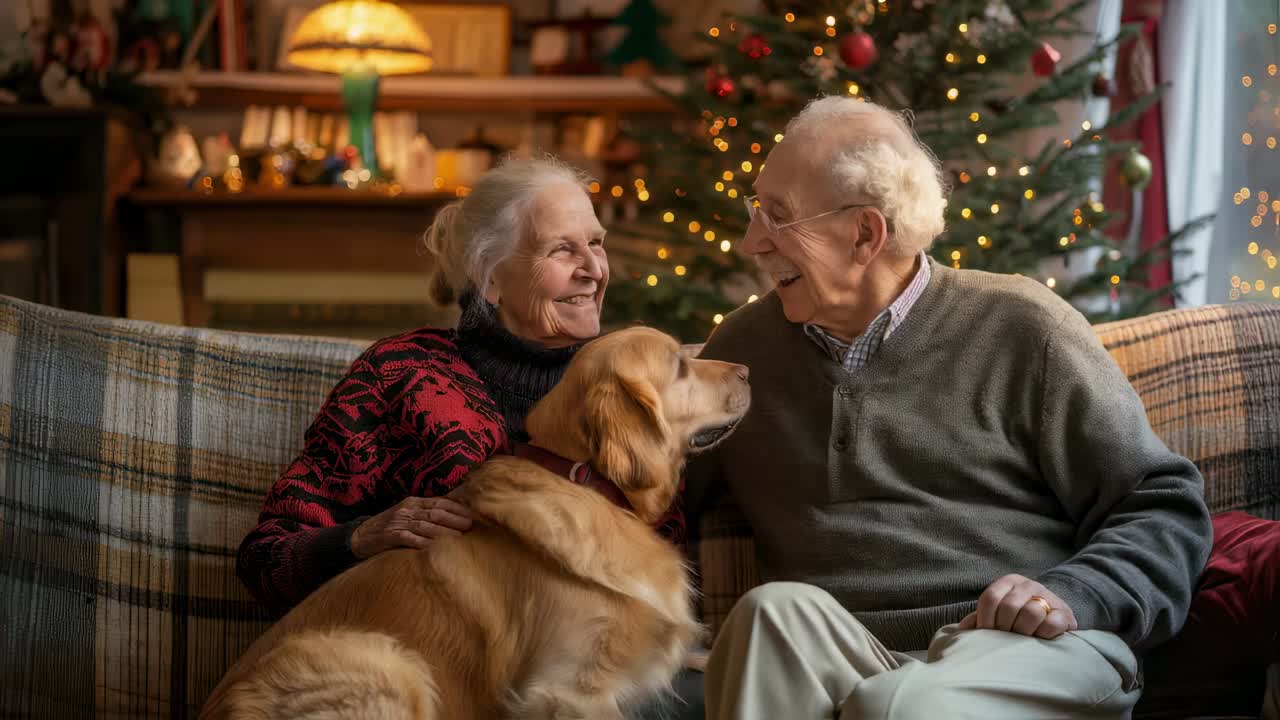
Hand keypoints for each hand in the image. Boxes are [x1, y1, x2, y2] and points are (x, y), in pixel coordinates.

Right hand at [349, 496, 472, 558]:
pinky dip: (424, 543)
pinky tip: (436, 548)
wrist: (359, 537)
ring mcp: (398, 522)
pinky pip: (410, 539)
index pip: (439, 502)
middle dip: (454, 519)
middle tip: (470, 526)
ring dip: (444, 532)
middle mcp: (407, 509)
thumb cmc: (388, 528)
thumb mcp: (406, 516)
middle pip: (435, 513)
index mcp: (412, 502)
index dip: (457, 508)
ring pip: (425, 525)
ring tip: (460, 538)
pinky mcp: (390, 536)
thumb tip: (453, 521)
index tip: (471, 515)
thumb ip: (425, 515)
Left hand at [958, 574, 1077, 638]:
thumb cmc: (1019, 619)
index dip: (985, 620)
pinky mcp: (1065, 613)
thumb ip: (980, 619)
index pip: (990, 598)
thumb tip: (963, 629)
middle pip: (1009, 606)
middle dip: (1004, 628)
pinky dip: (1043, 634)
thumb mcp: (999, 615)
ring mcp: (1049, 597)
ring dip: (1023, 632)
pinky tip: (1039, 640)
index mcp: (1009, 582)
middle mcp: (1028, 585)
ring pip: (1031, 612)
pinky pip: (1051, 623)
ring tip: (1021, 641)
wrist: (1054, 617)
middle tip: (1004, 640)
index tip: (987, 634)